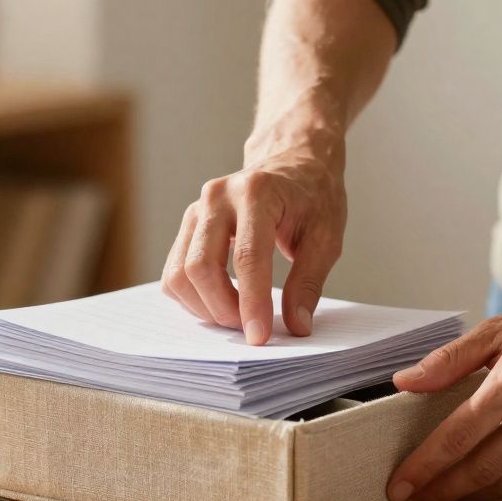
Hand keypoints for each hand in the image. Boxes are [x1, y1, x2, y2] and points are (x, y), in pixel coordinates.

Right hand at [162, 132, 346, 344]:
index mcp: (258, 192)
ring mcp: (197, 210)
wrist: (293, 164)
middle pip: (200, 266)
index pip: (248, 258)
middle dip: (222, 309)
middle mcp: (218, 197)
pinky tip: (221, 302)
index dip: (252, 303)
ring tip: (238, 316)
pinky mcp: (189, 225)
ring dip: (204, 307)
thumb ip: (309, 283)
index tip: (260, 336)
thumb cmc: (313, 197)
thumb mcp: (326, 238)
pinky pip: (174, 272)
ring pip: (179, 273)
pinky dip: (192, 297)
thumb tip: (297, 326)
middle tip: (251, 329)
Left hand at [386, 285, 501, 500]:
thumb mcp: (498, 329)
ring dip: (468, 495)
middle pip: (481, 468)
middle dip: (439, 490)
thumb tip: (404, 383)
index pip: (459, 435)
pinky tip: (478, 486)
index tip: (398, 485)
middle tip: (409, 499)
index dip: (424, 466)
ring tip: (438, 495)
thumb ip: (448, 361)